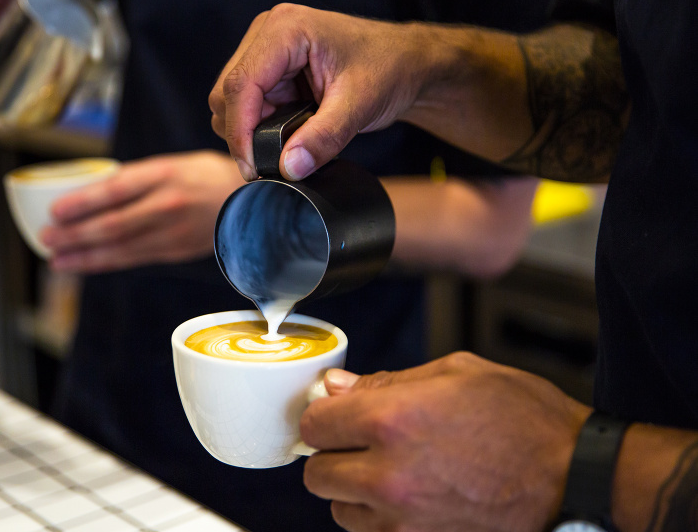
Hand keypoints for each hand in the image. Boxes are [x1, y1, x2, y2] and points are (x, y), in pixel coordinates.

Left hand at [40, 151, 245, 272]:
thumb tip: (91, 193)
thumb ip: (137, 177)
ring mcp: (173, 232)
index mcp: (165, 174)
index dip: (82, 203)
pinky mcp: (176, 251)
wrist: (253, 203)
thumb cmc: (208, 178)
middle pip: (113, 224)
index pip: (115, 190)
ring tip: (56, 259)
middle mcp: (168, 204)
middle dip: (75, 234)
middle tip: (45, 238)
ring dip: (84, 255)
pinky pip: (134, 259)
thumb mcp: (173, 164)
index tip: (54, 211)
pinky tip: (84, 264)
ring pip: (120, 248)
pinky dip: (105, 262)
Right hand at [208, 3, 427, 181]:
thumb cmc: (388, 69)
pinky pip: (246, 106)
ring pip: (230, 102)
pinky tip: (286, 134)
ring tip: (287, 144)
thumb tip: (288, 167)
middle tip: (272, 164)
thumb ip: (324, 137)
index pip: (241, 83)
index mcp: (286, 29)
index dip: (240, 131)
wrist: (404, 63)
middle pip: (227, 93)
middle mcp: (268, 34)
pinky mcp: (269, 70)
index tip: (253, 167)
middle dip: (243, 134)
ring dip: (250, 132)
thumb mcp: (360, 105)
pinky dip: (258, 128)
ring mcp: (265, 51)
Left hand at [300, 353, 590, 531]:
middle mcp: (389, 475)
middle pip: (317, 473)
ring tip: (390, 470)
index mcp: (392, 420)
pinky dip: (379, 518)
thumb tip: (337, 387)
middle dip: (333, 454)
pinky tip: (409, 497)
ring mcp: (404, 520)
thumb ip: (386, 382)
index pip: (315, 424)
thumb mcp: (456, 374)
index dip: (322, 415)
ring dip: (353, 491)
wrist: (576, 479)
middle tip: (360, 442)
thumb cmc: (524, 421)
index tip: (335, 415)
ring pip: (340, 510)